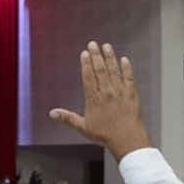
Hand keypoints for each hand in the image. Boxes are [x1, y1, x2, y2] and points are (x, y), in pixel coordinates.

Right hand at [50, 42, 150, 160]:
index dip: (86, 64)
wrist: (127, 139)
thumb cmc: (105, 135)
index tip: (84, 53)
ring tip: (106, 46)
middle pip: (100, 70)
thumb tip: (52, 113)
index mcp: (94, 100)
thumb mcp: (83, 127)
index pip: (88, 77)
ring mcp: (120, 92)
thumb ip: (67, 118)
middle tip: (93, 44)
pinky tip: (124, 59)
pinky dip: (126, 68)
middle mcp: (107, 93)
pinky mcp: (131, 94)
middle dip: (96, 55)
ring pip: (114, 71)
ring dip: (110, 57)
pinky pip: (129, 78)